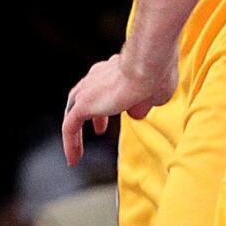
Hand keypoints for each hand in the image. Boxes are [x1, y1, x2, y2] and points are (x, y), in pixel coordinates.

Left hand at [62, 50, 176, 166]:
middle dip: (95, 113)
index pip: (109, 84)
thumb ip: (143, 105)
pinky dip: (71, 143)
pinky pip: (70, 127)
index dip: (114, 99)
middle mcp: (98, 75)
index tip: (124, 111)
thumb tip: (136, 114)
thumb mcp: (155, 94)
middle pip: (88, 95)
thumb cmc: (156, 76)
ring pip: (74, 112)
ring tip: (78, 151)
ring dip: (77, 132)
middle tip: (99, 128)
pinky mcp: (82, 104)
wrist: (146, 67)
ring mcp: (88, 89)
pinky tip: (74, 158)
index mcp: (116, 68)